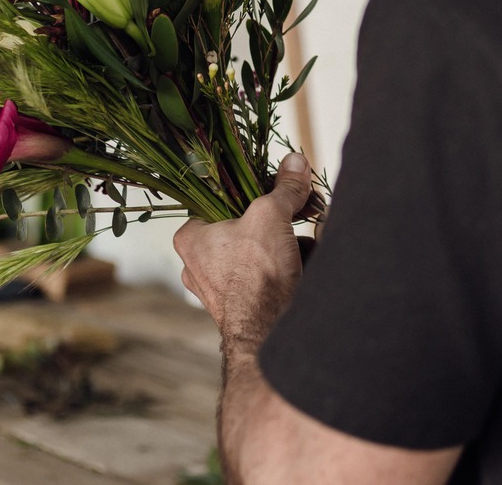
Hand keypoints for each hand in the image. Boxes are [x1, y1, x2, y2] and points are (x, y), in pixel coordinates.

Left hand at [173, 152, 311, 347]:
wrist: (271, 338)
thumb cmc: (256, 275)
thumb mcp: (271, 216)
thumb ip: (284, 187)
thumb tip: (294, 162)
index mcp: (191, 238)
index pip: (221, 199)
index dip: (254, 191)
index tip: (279, 190)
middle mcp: (199, 264)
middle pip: (246, 225)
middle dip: (280, 220)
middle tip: (304, 213)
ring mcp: (221, 289)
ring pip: (260, 251)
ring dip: (289, 243)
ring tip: (310, 242)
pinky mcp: (245, 307)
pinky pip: (268, 276)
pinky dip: (290, 267)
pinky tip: (308, 266)